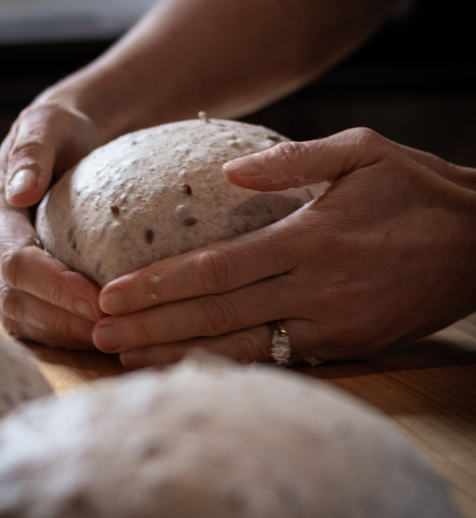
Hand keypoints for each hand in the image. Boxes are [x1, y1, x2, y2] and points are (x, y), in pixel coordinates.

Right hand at [0, 103, 104, 348]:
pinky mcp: (10, 284)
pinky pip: (30, 321)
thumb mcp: (51, 126)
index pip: (17, 263)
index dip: (56, 287)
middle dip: (64, 318)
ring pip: (20, 318)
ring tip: (109, 336)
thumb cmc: (63, 133)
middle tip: (113, 327)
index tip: (99, 300)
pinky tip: (97, 333)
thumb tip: (20, 192)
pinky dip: (62, 332)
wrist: (62, 144)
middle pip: (15, 299)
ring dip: (64, 332)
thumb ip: (34, 152)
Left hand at [93, 128, 475, 366]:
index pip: (215, 268)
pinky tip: (195, 366)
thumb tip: (227, 175)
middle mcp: (315, 288)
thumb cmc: (418, 188)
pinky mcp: (350, 345)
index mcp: (309, 237)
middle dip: (152, 327)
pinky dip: (232, 364)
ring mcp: (332, 324)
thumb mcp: (362, 151)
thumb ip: (291, 160)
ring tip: (129, 360)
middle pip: (216, 315)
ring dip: (181, 354)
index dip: (159, 285)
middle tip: (98, 336)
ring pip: (242, 347)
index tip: (111, 295)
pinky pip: (279, 359)